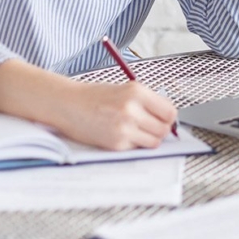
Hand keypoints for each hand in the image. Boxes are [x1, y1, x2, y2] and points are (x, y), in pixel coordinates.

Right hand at [51, 80, 178, 150]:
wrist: (68, 105)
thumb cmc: (94, 97)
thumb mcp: (125, 90)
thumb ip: (147, 101)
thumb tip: (168, 116)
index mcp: (137, 91)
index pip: (170, 111)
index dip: (168, 117)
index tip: (164, 119)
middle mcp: (132, 109)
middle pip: (164, 128)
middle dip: (160, 129)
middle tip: (150, 126)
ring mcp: (124, 128)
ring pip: (154, 141)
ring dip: (148, 138)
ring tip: (135, 131)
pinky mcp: (116, 143)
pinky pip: (137, 148)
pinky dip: (133, 144)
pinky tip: (120, 134)